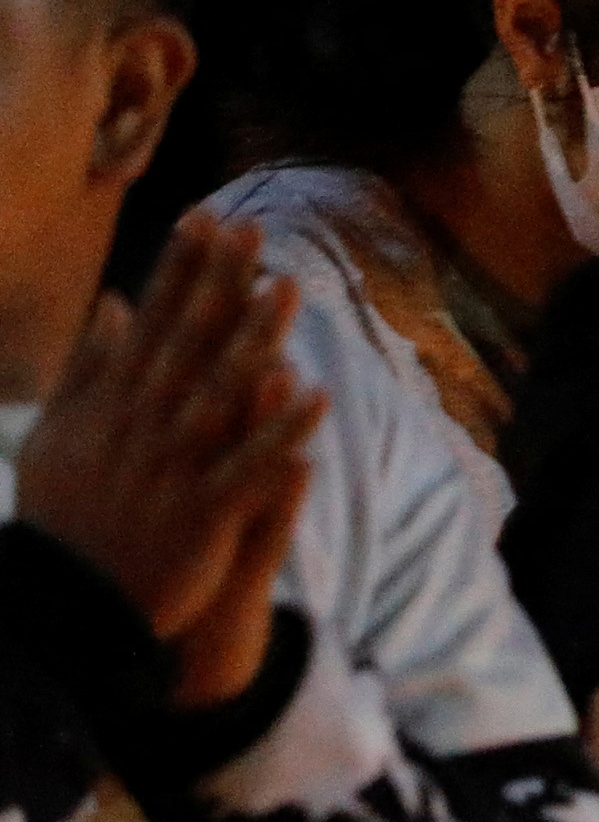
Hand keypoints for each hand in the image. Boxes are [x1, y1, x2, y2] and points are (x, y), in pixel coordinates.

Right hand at [13, 215, 318, 710]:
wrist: (69, 603)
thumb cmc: (66, 515)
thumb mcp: (57, 435)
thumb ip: (86, 369)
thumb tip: (113, 304)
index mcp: (110, 406)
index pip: (150, 324)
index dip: (178, 269)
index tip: (205, 217)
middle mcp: (141, 428)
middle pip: (187, 345)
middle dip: (218, 285)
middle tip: (253, 230)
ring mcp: (172, 468)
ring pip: (220, 394)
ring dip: (256, 340)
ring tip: (290, 289)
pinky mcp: (202, 512)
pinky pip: (249, 466)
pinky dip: (280, 431)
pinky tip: (318, 395)